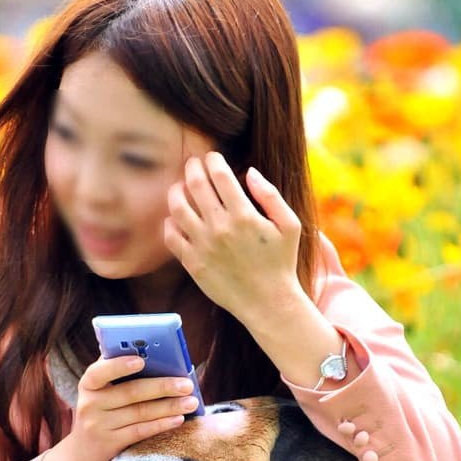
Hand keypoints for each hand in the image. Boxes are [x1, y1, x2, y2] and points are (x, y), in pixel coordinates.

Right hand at [62, 355, 199, 460]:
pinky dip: (161, 424)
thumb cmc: (101, 411)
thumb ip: (119, 375)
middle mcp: (91, 403)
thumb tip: (156, 358)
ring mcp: (99, 425)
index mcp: (89, 383)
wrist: (81, 451)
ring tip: (191, 402)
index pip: (100, 371)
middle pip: (130, 392)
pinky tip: (178, 419)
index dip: (120, 366)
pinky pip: (140, 431)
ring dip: (169, 406)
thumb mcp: (100, 392)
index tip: (141, 361)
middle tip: (186, 384)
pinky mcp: (110, 443)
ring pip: (140, 412)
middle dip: (162, 387)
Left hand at [163, 151, 302, 326]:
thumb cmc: (281, 263)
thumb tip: (250, 172)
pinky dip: (170, 222)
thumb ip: (271, 196)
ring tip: (180, 187)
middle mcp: (220, 228)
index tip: (212, 157)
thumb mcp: (289, 226)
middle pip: (195, 184)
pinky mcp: (193, 263)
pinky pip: (171, 236)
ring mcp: (203, 246)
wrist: (268, 303)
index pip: (219, 174)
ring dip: (176, 190)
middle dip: (192, 167)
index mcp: (244, 215)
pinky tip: (176, 218)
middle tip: (193, 164)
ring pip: (177, 207)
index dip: (212, 160)